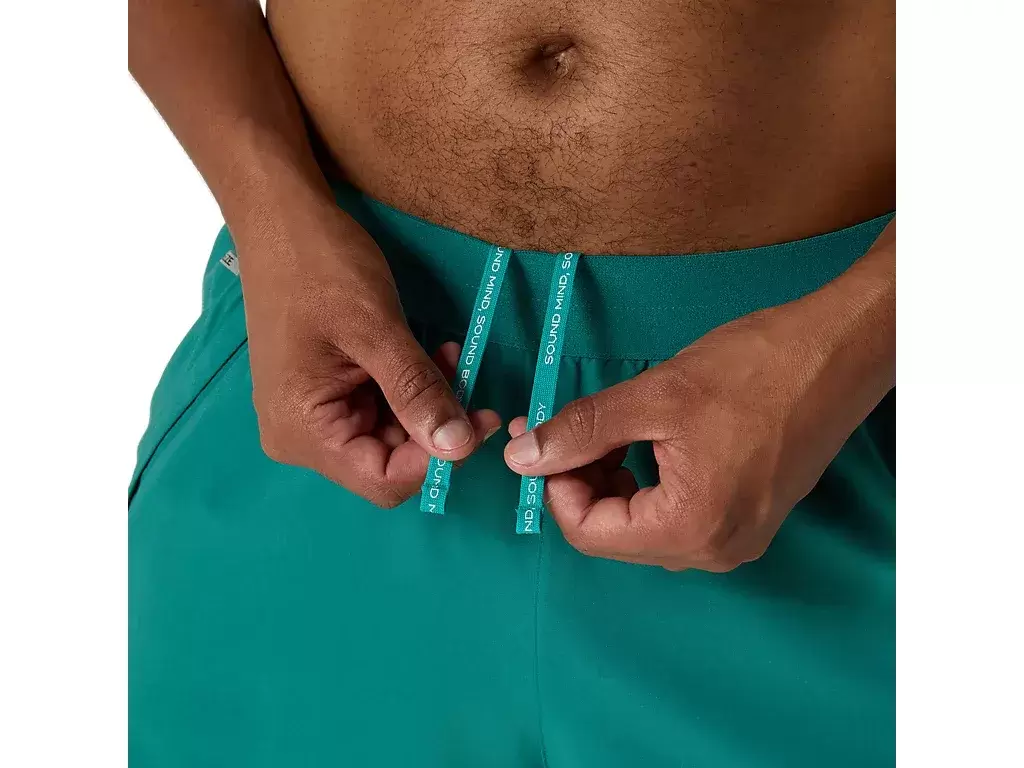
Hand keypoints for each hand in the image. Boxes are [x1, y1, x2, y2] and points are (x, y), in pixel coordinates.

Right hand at [237, 196, 499, 506]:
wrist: (279, 218)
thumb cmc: (320, 267)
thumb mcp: (376, 329)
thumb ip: (416, 391)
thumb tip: (458, 447)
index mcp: (302, 431)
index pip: (383, 481)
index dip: (436, 460)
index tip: (479, 420)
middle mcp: (301, 437)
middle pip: (388, 460)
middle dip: (436, 425)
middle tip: (473, 382)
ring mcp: (311, 415)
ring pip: (390, 434)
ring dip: (427, 401)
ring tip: (452, 355)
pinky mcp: (325, 393)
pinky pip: (379, 408)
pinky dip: (410, 386)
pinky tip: (433, 353)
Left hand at [503, 249, 894, 570]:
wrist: (840, 353)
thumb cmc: (753, 369)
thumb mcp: (654, 396)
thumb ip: (582, 431)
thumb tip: (521, 459)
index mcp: (689, 528)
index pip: (588, 533)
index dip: (554, 485)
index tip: (543, 437)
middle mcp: (714, 550)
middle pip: (615, 534)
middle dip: (582, 480)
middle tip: (566, 425)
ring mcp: (737, 538)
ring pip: (643, 525)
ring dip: (613, 480)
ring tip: (611, 427)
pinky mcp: (750, 518)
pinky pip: (677, 515)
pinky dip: (648, 482)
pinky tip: (647, 440)